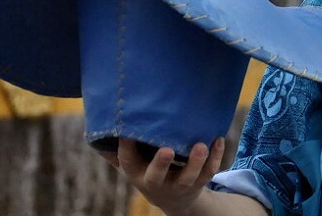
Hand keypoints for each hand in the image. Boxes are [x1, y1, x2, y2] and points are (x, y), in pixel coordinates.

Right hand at [102, 138, 224, 215]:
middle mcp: (157, 182)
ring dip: (196, 162)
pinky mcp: (199, 183)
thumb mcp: (133, 165)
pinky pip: (209, 172)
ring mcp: (180, 184)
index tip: (127, 131)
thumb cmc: (150, 172)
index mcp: (138, 174)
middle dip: (160, 164)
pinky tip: (219, 139)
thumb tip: (103, 123)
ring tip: (202, 145)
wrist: (175, 199)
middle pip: (157, 177)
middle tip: (166, 149)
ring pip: (189, 177)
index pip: (128, 162)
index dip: (126, 147)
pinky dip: (216, 157)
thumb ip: (120, 148)